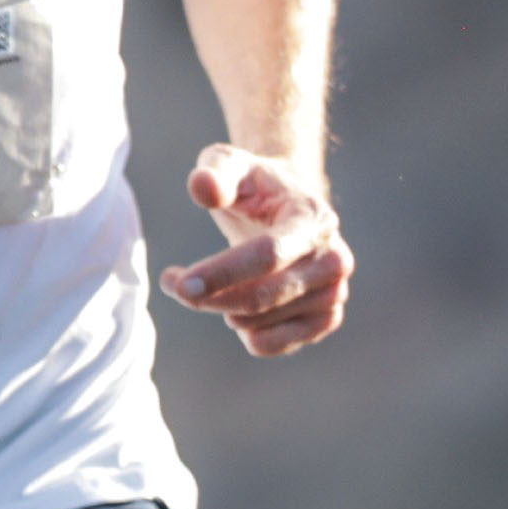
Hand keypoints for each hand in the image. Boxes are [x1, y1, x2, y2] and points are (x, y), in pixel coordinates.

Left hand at [160, 143, 350, 357]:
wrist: (290, 205)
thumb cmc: (254, 185)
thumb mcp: (230, 163)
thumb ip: (215, 172)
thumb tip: (202, 188)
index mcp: (313, 219)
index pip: (268, 255)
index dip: (222, 273)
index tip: (180, 284)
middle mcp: (333, 259)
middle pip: (262, 297)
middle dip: (209, 297)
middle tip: (174, 283)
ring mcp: (333, 293)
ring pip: (262, 323)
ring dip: (221, 309)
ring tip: (206, 286)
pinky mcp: (325, 319)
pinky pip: (276, 345)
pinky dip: (246, 334)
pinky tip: (234, 311)